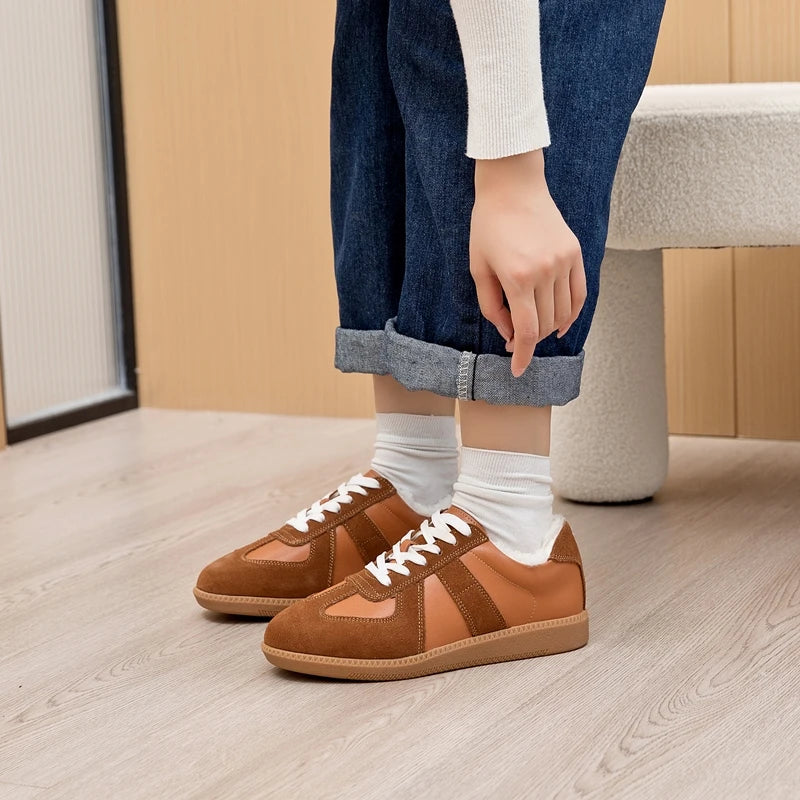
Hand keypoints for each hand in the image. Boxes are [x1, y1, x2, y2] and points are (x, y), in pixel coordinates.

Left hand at [469, 149, 586, 377]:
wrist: (512, 187)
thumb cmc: (488, 227)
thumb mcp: (478, 269)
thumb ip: (492, 306)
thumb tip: (509, 334)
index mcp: (517, 278)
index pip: (526, 331)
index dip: (522, 355)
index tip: (517, 370)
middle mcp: (545, 272)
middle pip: (544, 325)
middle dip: (529, 340)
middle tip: (514, 340)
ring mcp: (564, 262)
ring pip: (563, 313)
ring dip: (548, 329)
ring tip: (532, 328)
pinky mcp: (575, 253)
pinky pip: (579, 295)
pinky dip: (571, 314)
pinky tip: (560, 325)